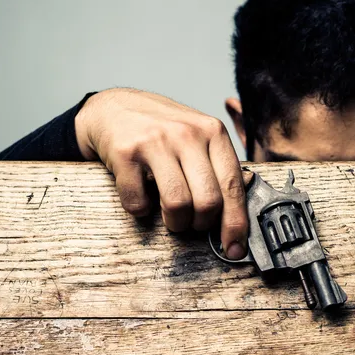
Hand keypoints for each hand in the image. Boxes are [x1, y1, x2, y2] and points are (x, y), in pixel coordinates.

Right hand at [75, 88, 247, 258]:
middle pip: (208, 201)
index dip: (236, 223)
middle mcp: (187, 134)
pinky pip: (139, 203)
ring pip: (177, 205)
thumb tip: (238, 217)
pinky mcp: (125, 153)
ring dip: (175, 222)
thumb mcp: (199, 136)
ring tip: (171, 215)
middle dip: (201, 224)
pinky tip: (143, 196)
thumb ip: (219, 168)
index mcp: (213, 132)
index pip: (233, 186)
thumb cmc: (164, 130)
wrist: (115, 107)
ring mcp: (156, 142)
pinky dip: (142, 210)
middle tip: (193, 222)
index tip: (235, 248)